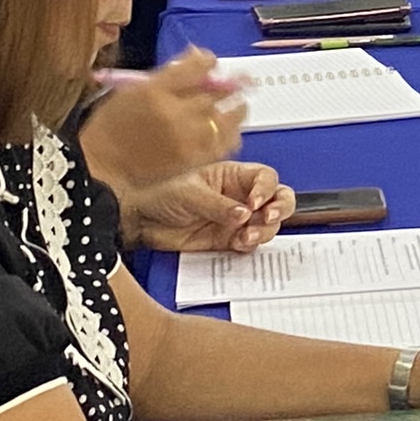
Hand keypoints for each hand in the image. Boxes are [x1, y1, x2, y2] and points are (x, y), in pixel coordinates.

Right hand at [80, 49, 246, 192]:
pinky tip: (229, 131)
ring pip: (226, 116)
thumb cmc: (110, 127)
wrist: (101, 166)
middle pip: (214, 90)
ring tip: (238, 106)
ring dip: (237, 108)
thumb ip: (164, 77)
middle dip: (225, 85)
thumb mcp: (129, 91)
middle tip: (233, 83)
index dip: (208, 61)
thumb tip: (195, 59)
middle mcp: (174, 111)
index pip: (195, 67)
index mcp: (155, 90)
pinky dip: (231, 134)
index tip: (211, 63)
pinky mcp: (193, 159)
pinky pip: (224, 143)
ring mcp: (186, 137)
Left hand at [124, 160, 291, 253]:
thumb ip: (219, 205)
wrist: (140, 220)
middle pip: (277, 199)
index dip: (266, 189)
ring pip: (267, 225)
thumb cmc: (159, 194)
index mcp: (232, 175)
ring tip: (246, 235)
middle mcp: (239, 196)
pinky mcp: (227, 239)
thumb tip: (244, 214)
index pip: (265, 178)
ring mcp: (235, 219)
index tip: (255, 202)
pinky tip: (239, 242)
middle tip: (267, 217)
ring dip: (264, 230)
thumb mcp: (190, 193)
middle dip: (279, 208)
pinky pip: (250, 243)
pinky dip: (250, 245)